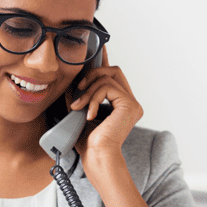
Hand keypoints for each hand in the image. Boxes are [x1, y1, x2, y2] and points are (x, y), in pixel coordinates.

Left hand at [68, 47, 143, 172]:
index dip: (104, 60)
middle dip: (92, 75)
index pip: (113, 76)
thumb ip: (80, 95)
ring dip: (88, 90)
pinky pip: (107, 87)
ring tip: (78, 107)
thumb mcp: (79, 112)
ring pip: (107, 77)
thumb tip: (74, 78)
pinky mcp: (130, 105)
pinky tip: (89, 114)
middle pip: (112, 70)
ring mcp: (132, 104)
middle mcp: (130, 103)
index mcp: (120, 104)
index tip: (99, 47)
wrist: (95, 158)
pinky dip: (93, 98)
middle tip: (79, 89)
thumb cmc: (87, 143)